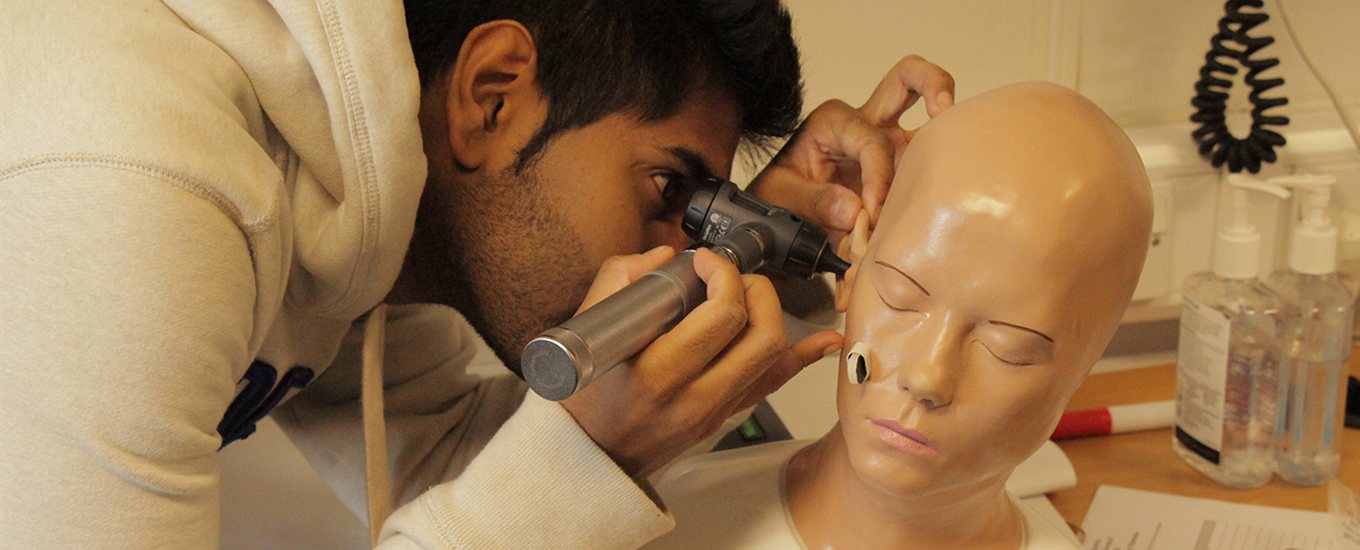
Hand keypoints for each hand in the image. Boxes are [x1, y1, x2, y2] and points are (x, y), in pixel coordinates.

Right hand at [560, 246, 841, 476]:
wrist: (589, 456)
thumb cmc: (584, 397)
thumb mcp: (585, 329)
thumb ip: (621, 279)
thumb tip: (665, 255)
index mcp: (656, 373)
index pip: (721, 315)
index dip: (723, 274)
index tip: (706, 262)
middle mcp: (693, 397)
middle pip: (761, 335)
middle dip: (756, 290)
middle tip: (731, 277)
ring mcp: (714, 412)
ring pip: (773, 357)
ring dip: (772, 313)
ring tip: (748, 295)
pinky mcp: (724, 418)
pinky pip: (772, 383)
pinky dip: (801, 357)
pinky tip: (822, 340)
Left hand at [748, 55, 954, 233]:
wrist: (784, 218)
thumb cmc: (780, 197)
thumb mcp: (780, 196)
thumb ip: (814, 201)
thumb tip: (855, 210)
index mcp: (834, 121)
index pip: (872, 142)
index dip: (878, 178)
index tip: (873, 215)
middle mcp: (866, 123)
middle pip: (908, 79)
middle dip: (933, 83)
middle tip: (944, 108)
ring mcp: (890, 142)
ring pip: (929, 121)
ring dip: (948, 132)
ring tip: (964, 157)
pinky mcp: (903, 168)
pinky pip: (929, 163)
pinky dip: (940, 175)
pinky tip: (945, 195)